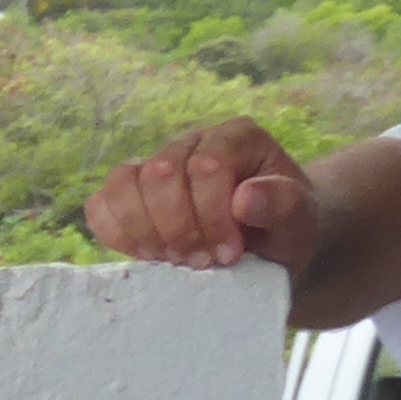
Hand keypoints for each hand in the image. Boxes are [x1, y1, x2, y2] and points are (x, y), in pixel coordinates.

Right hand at [83, 122, 400, 330]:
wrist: (266, 250)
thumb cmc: (284, 233)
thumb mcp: (299, 224)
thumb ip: (284, 205)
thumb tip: (245, 197)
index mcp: (236, 137)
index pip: (205, 165)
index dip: (211, 216)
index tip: (230, 254)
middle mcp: (193, 142)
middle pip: (159, 172)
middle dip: (177, 228)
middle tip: (200, 262)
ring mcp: (156, 165)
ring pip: (122, 182)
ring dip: (143, 231)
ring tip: (171, 259)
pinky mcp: (130, 195)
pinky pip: (100, 205)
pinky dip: (116, 234)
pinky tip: (147, 255)